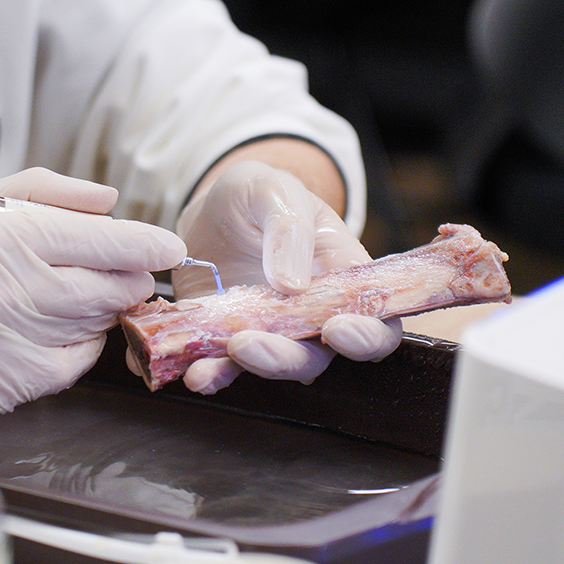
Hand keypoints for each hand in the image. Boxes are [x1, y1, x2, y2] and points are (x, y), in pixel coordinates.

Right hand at [0, 169, 185, 420]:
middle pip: (110, 288)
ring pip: (94, 329)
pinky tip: (40, 334)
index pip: (102, 241)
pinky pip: (69, 369)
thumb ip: (45, 194)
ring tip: (61, 299)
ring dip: (97, 314)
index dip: (147, 245)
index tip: (169, 247)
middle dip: (126, 280)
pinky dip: (71, 350)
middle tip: (120, 274)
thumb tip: (111, 201)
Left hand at [169, 161, 400, 393]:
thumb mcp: (273, 190)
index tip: (337, 330)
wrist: (211, 212)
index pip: (376, 321)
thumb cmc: (259, 195)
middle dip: (288, 358)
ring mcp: (271, 334)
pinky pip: (223, 367)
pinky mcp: (230, 343)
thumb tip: (294, 285)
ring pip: (271, 367)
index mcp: (343, 279)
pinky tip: (187, 370)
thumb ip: (288, 229)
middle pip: (319, 357)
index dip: (367, 336)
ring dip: (244, 370)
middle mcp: (312, 317)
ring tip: (211, 363)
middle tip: (250, 344)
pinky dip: (205, 373)